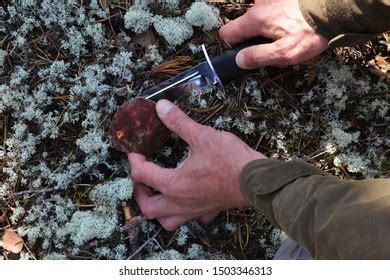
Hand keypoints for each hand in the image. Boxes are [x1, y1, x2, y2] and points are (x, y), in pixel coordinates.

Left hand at [128, 100, 265, 230]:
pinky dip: (185, 212)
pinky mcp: (209, 210)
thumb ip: (178, 122)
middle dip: (139, 193)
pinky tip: (188, 199)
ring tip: (158, 193)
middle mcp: (180, 202)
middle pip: (148, 208)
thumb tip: (161, 107)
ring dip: (157, 209)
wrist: (256, 179)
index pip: (142, 175)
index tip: (135, 152)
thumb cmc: (230, 160)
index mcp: (174, 184)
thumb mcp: (202, 136)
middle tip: (142, 178)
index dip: (134, 161)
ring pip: (167, 221)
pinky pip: (191, 218)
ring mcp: (195, 210)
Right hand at [219, 0, 328, 68]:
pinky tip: (303, 31)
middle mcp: (260, 5)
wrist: (337, 7)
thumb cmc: (312, 31)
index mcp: (256, 19)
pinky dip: (289, 26)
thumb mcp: (284, 53)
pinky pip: (281, 16)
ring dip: (280, 36)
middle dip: (265, 44)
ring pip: (268, 25)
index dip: (233, 46)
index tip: (247, 53)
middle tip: (283, 52)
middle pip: (251, 31)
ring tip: (299, 42)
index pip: (227, 33)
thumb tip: (240, 60)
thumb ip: (258, 57)